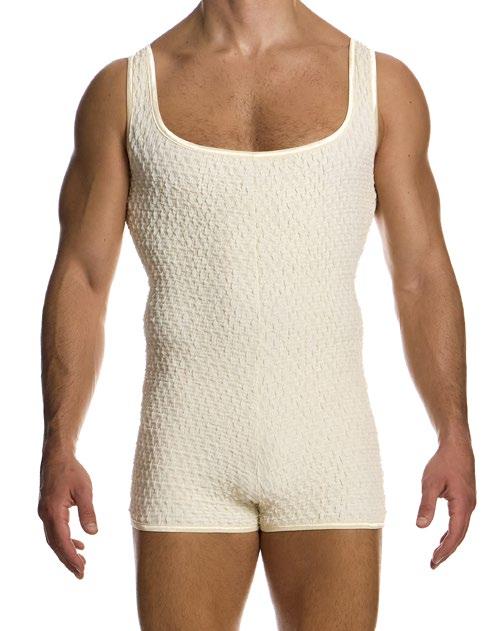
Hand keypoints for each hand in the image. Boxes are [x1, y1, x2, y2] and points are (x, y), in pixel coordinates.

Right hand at [38, 451, 97, 578]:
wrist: (56, 457)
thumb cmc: (71, 470)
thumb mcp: (84, 490)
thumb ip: (88, 512)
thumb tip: (93, 533)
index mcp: (53, 511)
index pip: (62, 541)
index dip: (71, 557)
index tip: (81, 570)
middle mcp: (45, 515)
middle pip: (55, 544)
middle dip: (68, 560)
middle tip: (81, 574)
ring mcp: (45, 513)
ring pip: (54, 539)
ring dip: (66, 552)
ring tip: (81, 563)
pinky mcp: (48, 510)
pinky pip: (55, 531)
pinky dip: (65, 540)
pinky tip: (78, 544)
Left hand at [416, 436, 475, 568]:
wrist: (456, 446)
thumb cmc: (443, 462)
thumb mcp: (430, 483)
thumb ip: (426, 505)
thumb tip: (421, 526)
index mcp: (463, 505)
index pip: (455, 534)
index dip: (444, 550)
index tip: (433, 561)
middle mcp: (469, 507)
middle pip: (459, 536)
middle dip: (446, 551)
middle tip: (433, 564)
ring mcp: (469, 504)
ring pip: (460, 529)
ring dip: (449, 543)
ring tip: (436, 555)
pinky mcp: (465, 500)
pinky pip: (460, 521)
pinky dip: (451, 532)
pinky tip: (442, 538)